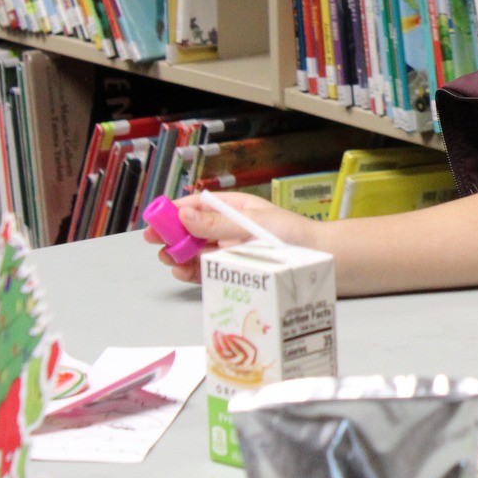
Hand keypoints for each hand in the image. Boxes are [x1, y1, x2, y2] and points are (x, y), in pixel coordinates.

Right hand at [143, 192, 325, 283]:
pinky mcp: (235, 271)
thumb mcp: (253, 225)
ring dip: (180, 255)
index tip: (155, 220)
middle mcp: (230, 229)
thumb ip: (218, 223)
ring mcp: (231, 251)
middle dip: (173, 236)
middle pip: (192, 230)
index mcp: (235, 208)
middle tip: (159, 245)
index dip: (173, 212)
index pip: (197, 206)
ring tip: (171, 259)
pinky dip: (193, 272)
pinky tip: (184, 272)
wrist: (322, 262)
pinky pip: (208, 271)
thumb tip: (185, 215)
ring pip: (196, 252)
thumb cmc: (293, 237)